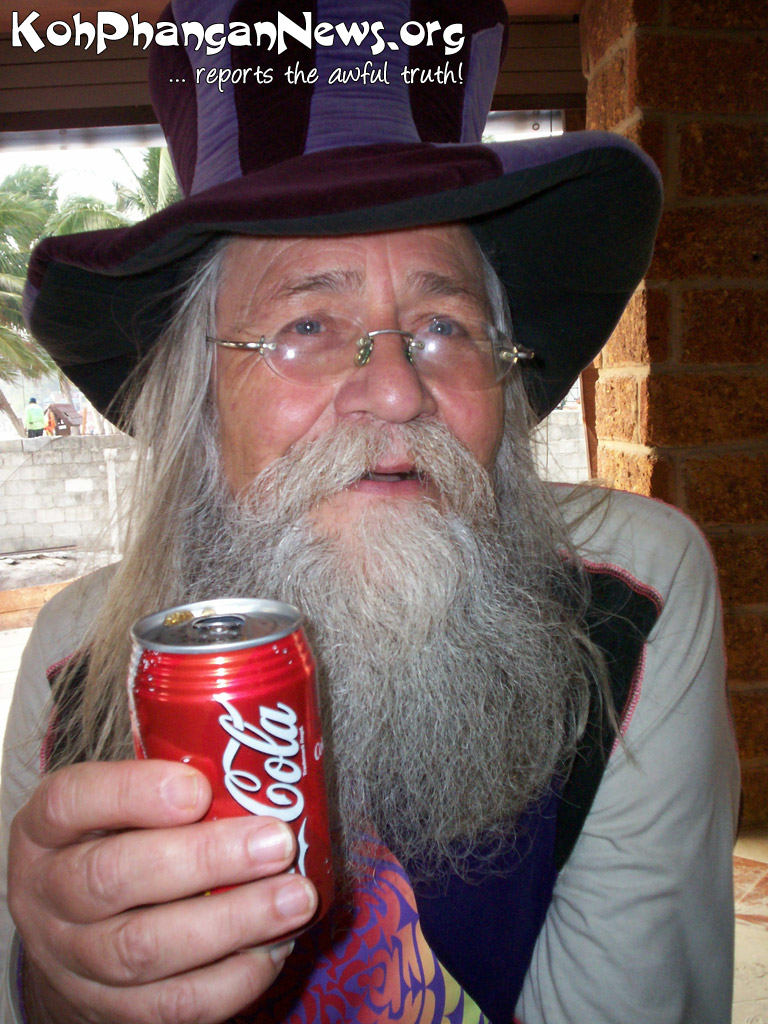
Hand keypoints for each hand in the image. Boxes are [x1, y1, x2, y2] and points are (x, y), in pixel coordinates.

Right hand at [8, 759, 317, 1023]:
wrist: (66, 938)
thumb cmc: (113, 844)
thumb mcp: (115, 805)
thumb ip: (169, 786)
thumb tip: (264, 769)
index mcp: (47, 828)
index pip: (73, 800)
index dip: (134, 794)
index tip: (200, 789)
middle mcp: (48, 894)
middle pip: (114, 877)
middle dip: (206, 859)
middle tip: (277, 843)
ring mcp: (71, 961)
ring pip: (145, 949)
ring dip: (232, 922)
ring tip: (295, 897)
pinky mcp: (107, 1014)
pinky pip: (171, 1005)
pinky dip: (232, 979)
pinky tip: (275, 946)